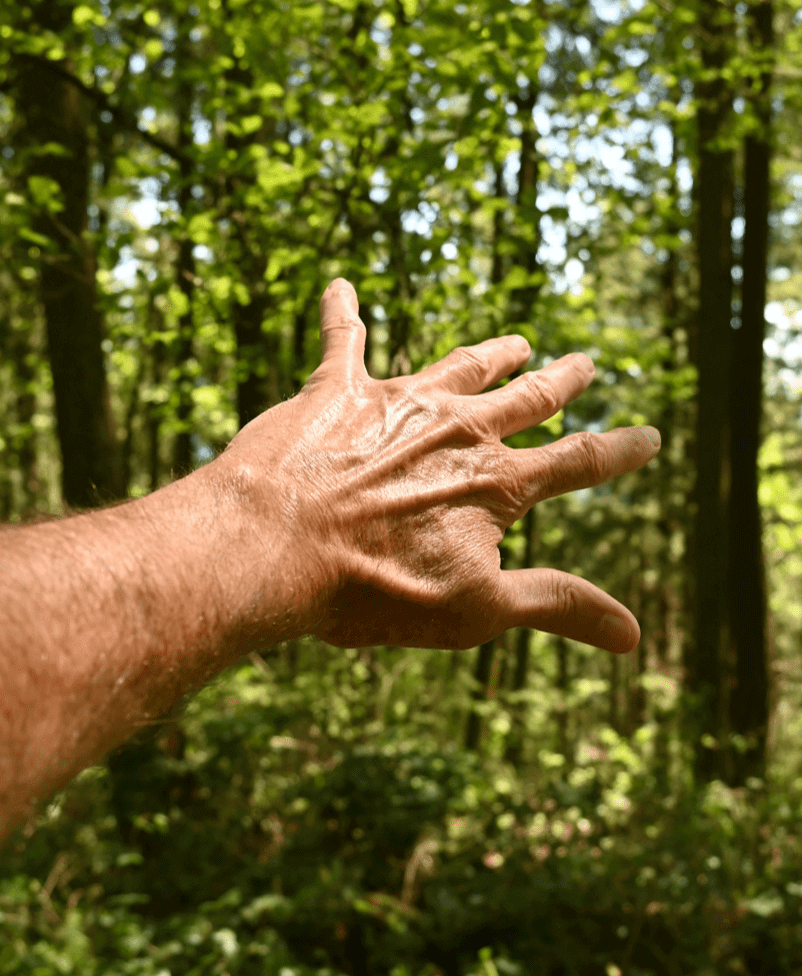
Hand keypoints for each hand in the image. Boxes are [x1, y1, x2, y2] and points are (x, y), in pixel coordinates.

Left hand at [221, 278, 659, 651]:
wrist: (276, 546)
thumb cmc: (373, 587)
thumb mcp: (476, 610)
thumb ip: (556, 606)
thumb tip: (633, 634)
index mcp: (494, 481)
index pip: (576, 462)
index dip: (618, 451)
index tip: (648, 436)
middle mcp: (456, 430)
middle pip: (525, 399)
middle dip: (560, 382)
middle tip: (584, 362)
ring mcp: (396, 403)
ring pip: (458, 367)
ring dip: (490, 355)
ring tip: (515, 343)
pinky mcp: (333, 392)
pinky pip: (342, 340)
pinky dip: (342, 312)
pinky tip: (339, 286)